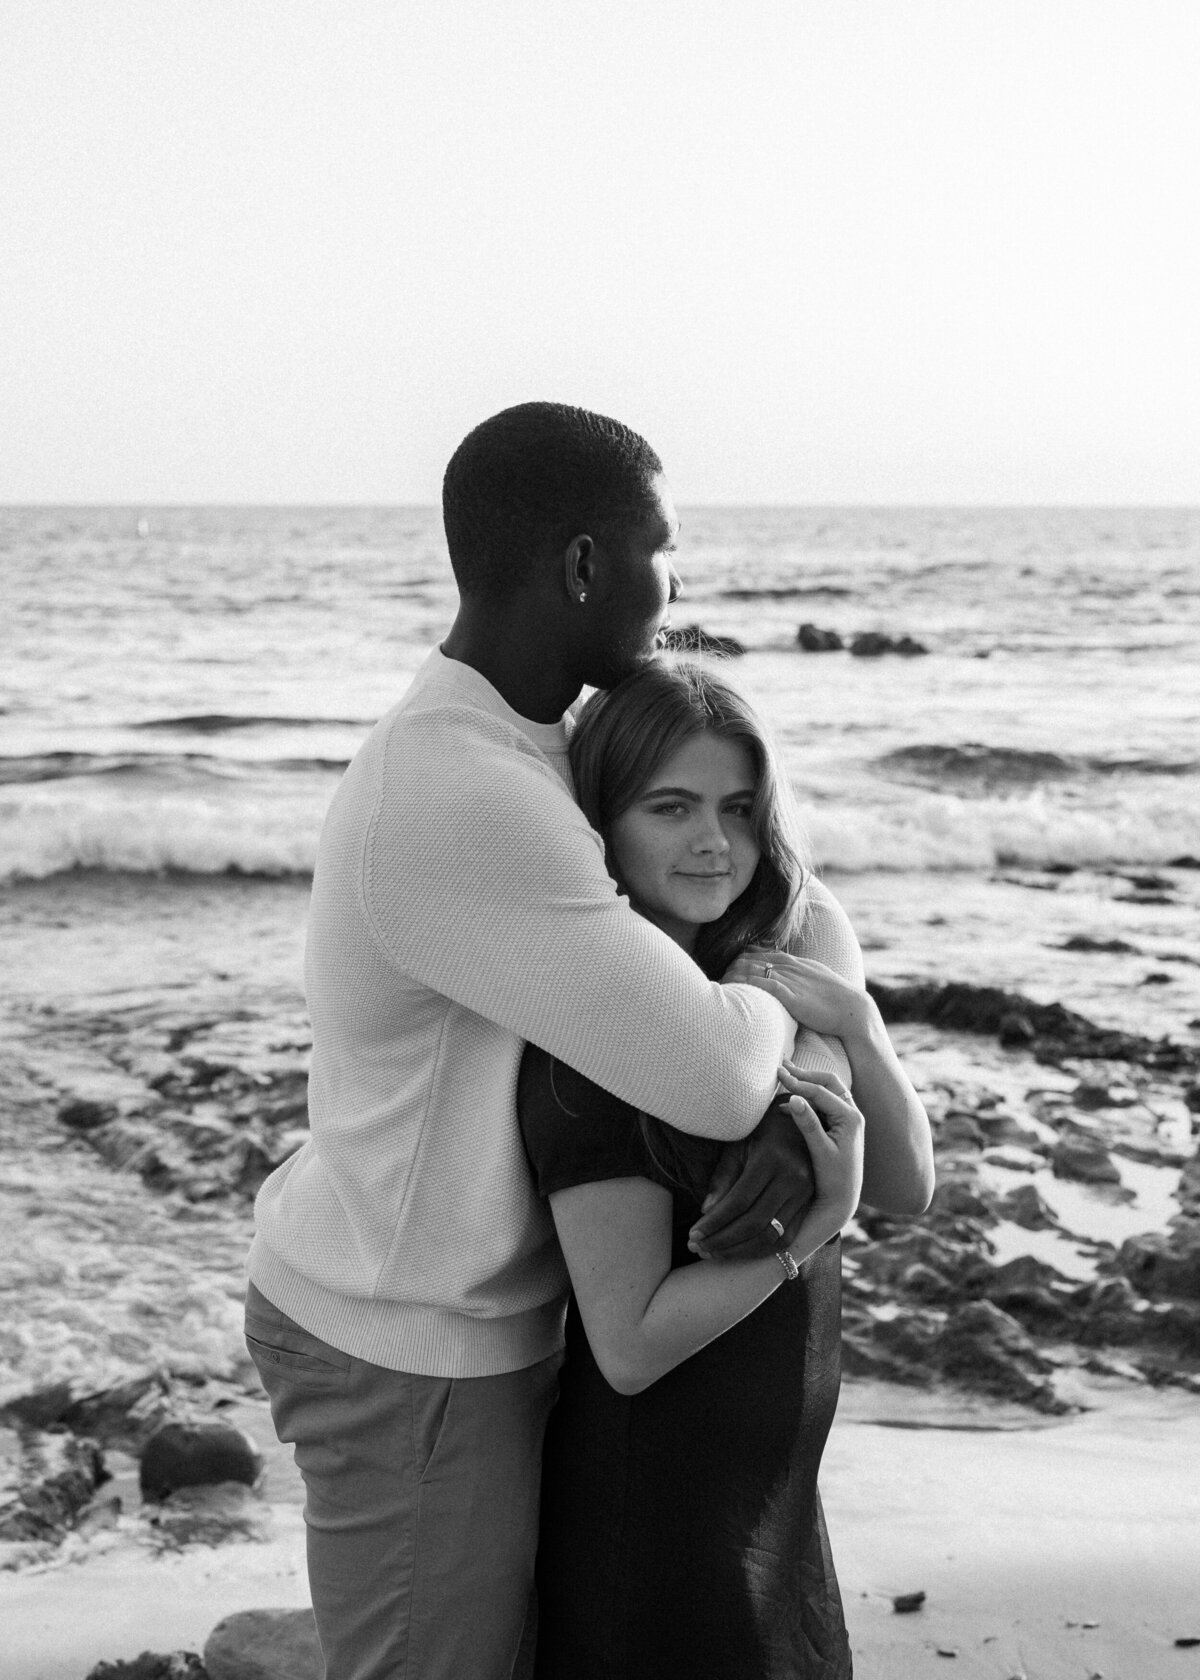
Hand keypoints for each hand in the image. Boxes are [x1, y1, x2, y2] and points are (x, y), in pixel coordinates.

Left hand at [687, 1101, 815, 1260]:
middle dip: (723, 1240)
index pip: (738, 1201)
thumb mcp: (738, 1146)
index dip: (714, 1222)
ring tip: (714, 1253)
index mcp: (771, 1159)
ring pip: (772, 1235)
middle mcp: (793, 1178)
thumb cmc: (760, 1131)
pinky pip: (788, 1237)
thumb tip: (705, 1211)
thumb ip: (722, 1178)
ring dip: (740, 1251)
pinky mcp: (810, 1204)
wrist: (797, 1123)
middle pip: (754, 1222)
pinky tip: (740, 1252)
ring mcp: (805, 1193)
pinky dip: (763, 1250)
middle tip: (697, 1248)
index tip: (693, 1235)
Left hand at [724, 948, 876, 1041]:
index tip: (725, 971)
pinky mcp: (791, 995)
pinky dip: (746, 987)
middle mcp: (787, 966)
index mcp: (791, 961)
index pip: (754, 953)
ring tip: (718, 987)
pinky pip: (763, 986)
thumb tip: (779, 976)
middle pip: (747, 960)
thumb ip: (794, 974)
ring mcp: (788, 979)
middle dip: (729, 969)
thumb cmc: (832, 997)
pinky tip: (735, 993)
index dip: (736, 961)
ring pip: (751, 971)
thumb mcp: (811, 977)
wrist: (851, 1009)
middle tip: (716, 981)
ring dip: (732, 978)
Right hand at [776, 1062, 863, 1229]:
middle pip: (828, 1083)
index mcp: (850, 1117)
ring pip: (827, 1090)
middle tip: (782, 1066)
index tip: (778, 1075)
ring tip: (785, 1075)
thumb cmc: (833, 1180)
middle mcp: (852, 1114)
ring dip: (807, 1083)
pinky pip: (824, 1102)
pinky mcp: (840, 1125)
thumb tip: (793, 1098)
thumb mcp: (820, 1151)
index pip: (821, 1092)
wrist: (842, 1200)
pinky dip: (808, 1096)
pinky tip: (790, 1099)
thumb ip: (808, 1124)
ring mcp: (847, 1119)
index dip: (799, 1083)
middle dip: (805, 1075)